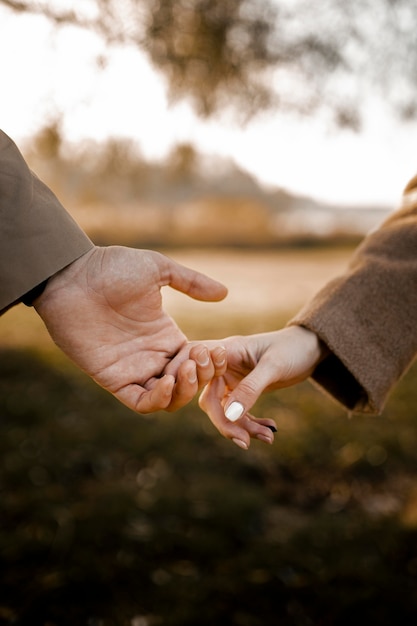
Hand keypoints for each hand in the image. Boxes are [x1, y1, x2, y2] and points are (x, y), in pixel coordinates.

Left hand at [34, 245, 226, 412]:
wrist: (72, 275)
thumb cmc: (111, 268)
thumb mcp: (158, 270)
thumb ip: (191, 282)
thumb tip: (224, 292)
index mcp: (165, 335)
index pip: (197, 362)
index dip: (210, 362)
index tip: (213, 350)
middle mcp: (152, 356)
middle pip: (187, 384)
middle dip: (201, 377)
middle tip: (198, 359)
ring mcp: (134, 369)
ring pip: (168, 400)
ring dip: (184, 391)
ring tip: (185, 369)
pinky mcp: (113, 379)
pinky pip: (140, 402)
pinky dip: (158, 400)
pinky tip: (166, 382)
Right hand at [196, 326, 324, 448]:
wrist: (311, 347)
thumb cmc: (293, 347)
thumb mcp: (274, 367)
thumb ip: (251, 389)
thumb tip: (229, 415)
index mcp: (225, 351)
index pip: (194, 368)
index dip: (185, 387)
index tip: (186, 406)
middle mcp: (223, 365)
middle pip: (209, 399)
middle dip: (225, 423)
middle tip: (245, 442)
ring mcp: (231, 379)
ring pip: (225, 411)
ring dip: (243, 427)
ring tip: (269, 436)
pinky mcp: (242, 390)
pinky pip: (238, 414)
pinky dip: (251, 425)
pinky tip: (270, 428)